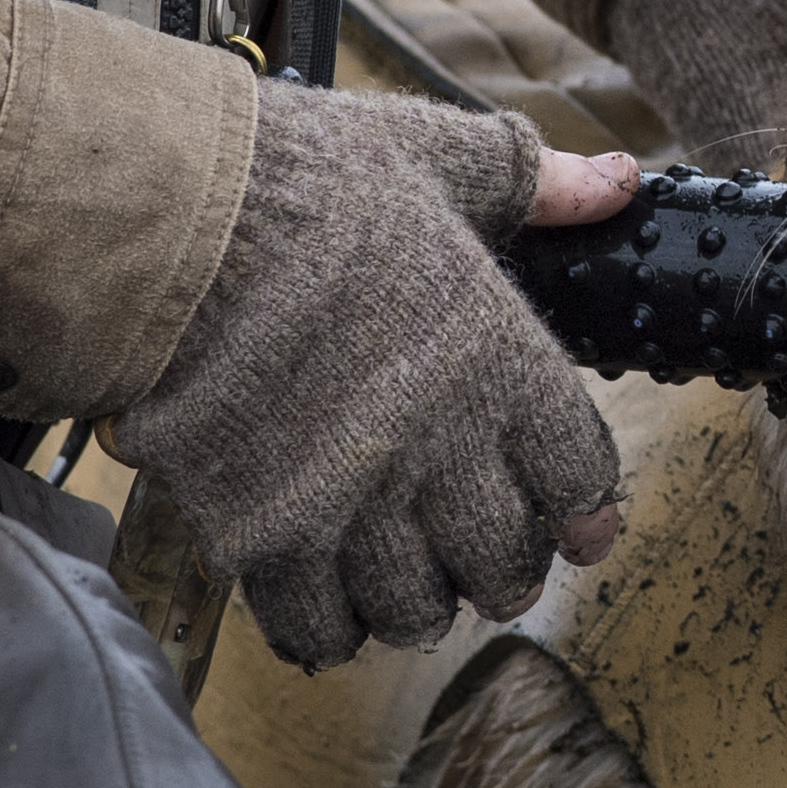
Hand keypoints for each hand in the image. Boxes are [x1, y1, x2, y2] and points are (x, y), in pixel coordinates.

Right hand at [117, 85, 636, 670]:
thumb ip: (533, 180)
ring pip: (412, 609)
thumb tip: (620, 181)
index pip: (578, 478)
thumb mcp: (435, 159)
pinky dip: (328, 628)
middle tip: (489, 567)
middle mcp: (435, 449)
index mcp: (497, 362)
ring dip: (418, 606)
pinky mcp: (260, 531)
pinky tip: (327, 604)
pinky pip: (314, 623)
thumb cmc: (302, 185)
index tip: (581, 530)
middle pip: (501, 563)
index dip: (586, 514)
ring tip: (408, 589)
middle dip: (504, 573)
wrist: (166, 228)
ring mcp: (347, 501)